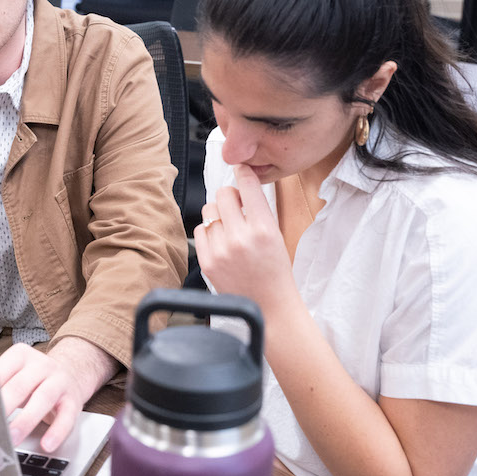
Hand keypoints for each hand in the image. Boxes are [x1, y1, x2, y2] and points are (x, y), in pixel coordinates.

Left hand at [0, 337, 114, 452]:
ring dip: (26, 421)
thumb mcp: (14, 373)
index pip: (0, 371)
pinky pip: (67, 417)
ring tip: (12, 438)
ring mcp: (59, 381)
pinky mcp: (73, 400)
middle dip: (4, 406)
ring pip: (43, 399)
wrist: (71, 373)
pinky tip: (47, 444)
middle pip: (20, 385)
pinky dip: (57, 432)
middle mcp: (41, 365)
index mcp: (20, 355)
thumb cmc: (33, 379)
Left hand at [194, 163, 296, 309]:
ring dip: (219, 214)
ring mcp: (221, 250)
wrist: (269, 306)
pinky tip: (222, 242)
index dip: (243, 173)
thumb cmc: (276, 270)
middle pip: (223, 193)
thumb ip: (258, 210)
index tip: (241, 169)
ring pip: (209, 210)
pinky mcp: (207, 262)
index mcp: (263, 228)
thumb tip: (241, 182)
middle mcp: (240, 237)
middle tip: (237, 206)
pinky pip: (200, 230)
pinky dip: (209, 232)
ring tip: (230, 228)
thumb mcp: (276, 235)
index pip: (248, 186)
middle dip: (230, 196)